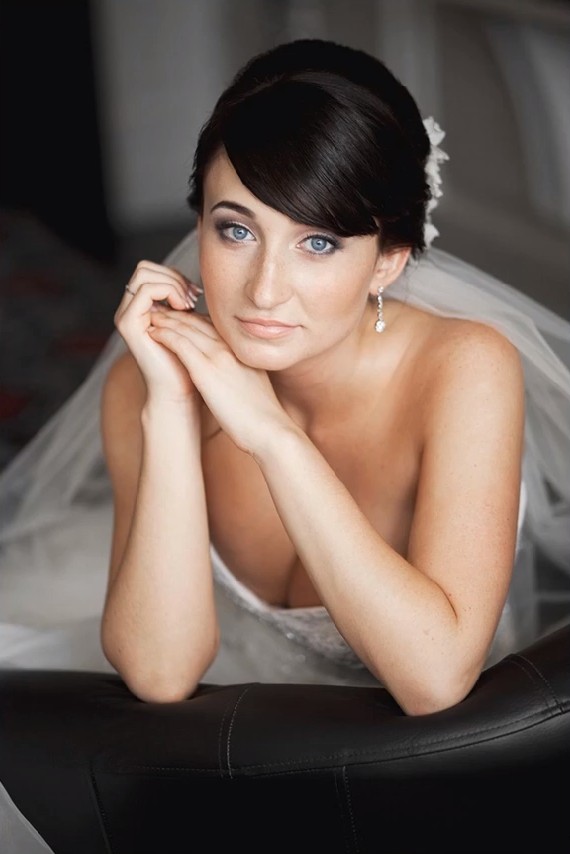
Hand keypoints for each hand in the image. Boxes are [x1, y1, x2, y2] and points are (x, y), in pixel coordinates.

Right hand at [114, 261, 202, 402]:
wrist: (178, 391)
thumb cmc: (188, 363)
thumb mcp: (189, 326)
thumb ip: (184, 305)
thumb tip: (195, 285)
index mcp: (141, 309)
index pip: (152, 271)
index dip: (175, 275)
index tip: (196, 294)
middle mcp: (129, 310)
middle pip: (144, 268)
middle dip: (173, 276)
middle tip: (193, 296)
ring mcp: (126, 316)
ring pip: (144, 274)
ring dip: (172, 283)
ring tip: (189, 303)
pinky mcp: (129, 324)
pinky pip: (146, 291)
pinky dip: (168, 292)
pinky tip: (184, 308)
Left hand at [148, 310, 291, 453]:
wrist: (269, 430)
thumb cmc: (263, 416)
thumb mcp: (255, 386)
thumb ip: (243, 373)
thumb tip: (234, 379)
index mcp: (243, 351)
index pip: (215, 327)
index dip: (195, 320)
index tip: (181, 319)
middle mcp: (231, 348)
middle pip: (200, 323)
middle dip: (179, 314)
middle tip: (162, 310)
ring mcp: (219, 357)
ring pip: (187, 328)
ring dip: (167, 320)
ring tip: (153, 316)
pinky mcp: (206, 370)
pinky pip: (180, 343)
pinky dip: (165, 334)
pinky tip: (153, 332)